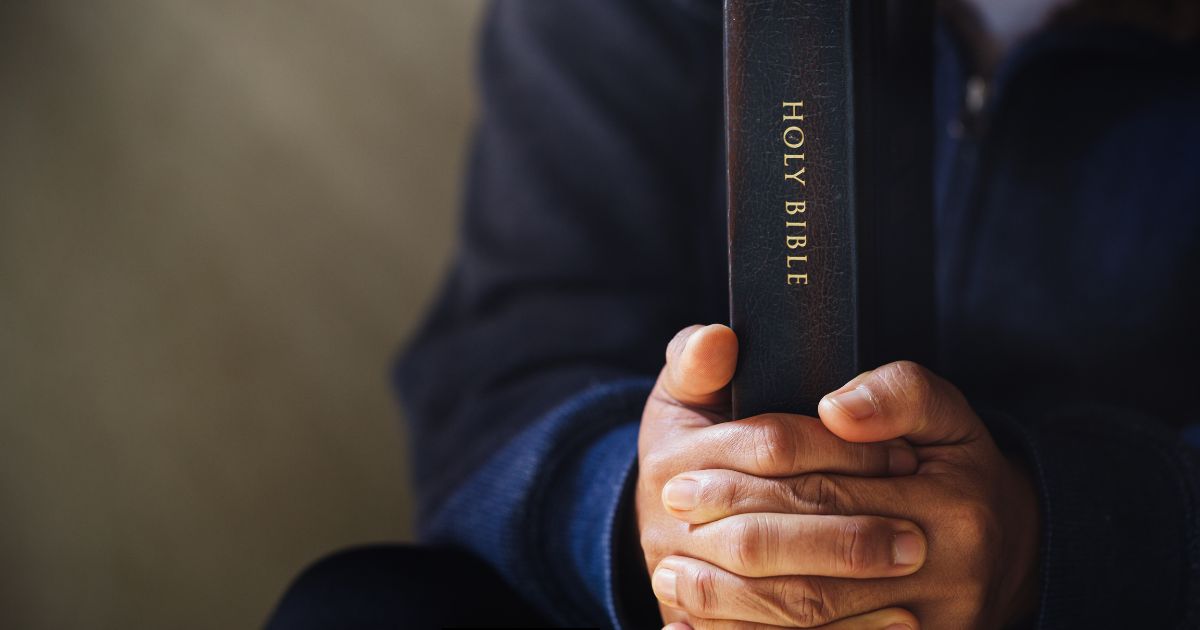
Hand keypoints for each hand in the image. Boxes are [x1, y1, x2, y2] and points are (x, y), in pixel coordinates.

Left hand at [653, 357, 1040, 628]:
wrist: (1010, 553)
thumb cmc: (956, 470)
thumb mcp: (944, 414)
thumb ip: (898, 393)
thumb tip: (836, 410)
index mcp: (950, 500)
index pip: (825, 483)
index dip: (748, 476)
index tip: (681, 471)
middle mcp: (944, 570)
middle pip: (810, 555)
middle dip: (729, 535)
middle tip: (667, 514)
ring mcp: (928, 625)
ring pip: (809, 617)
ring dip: (730, 602)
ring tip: (671, 575)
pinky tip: (702, 629)